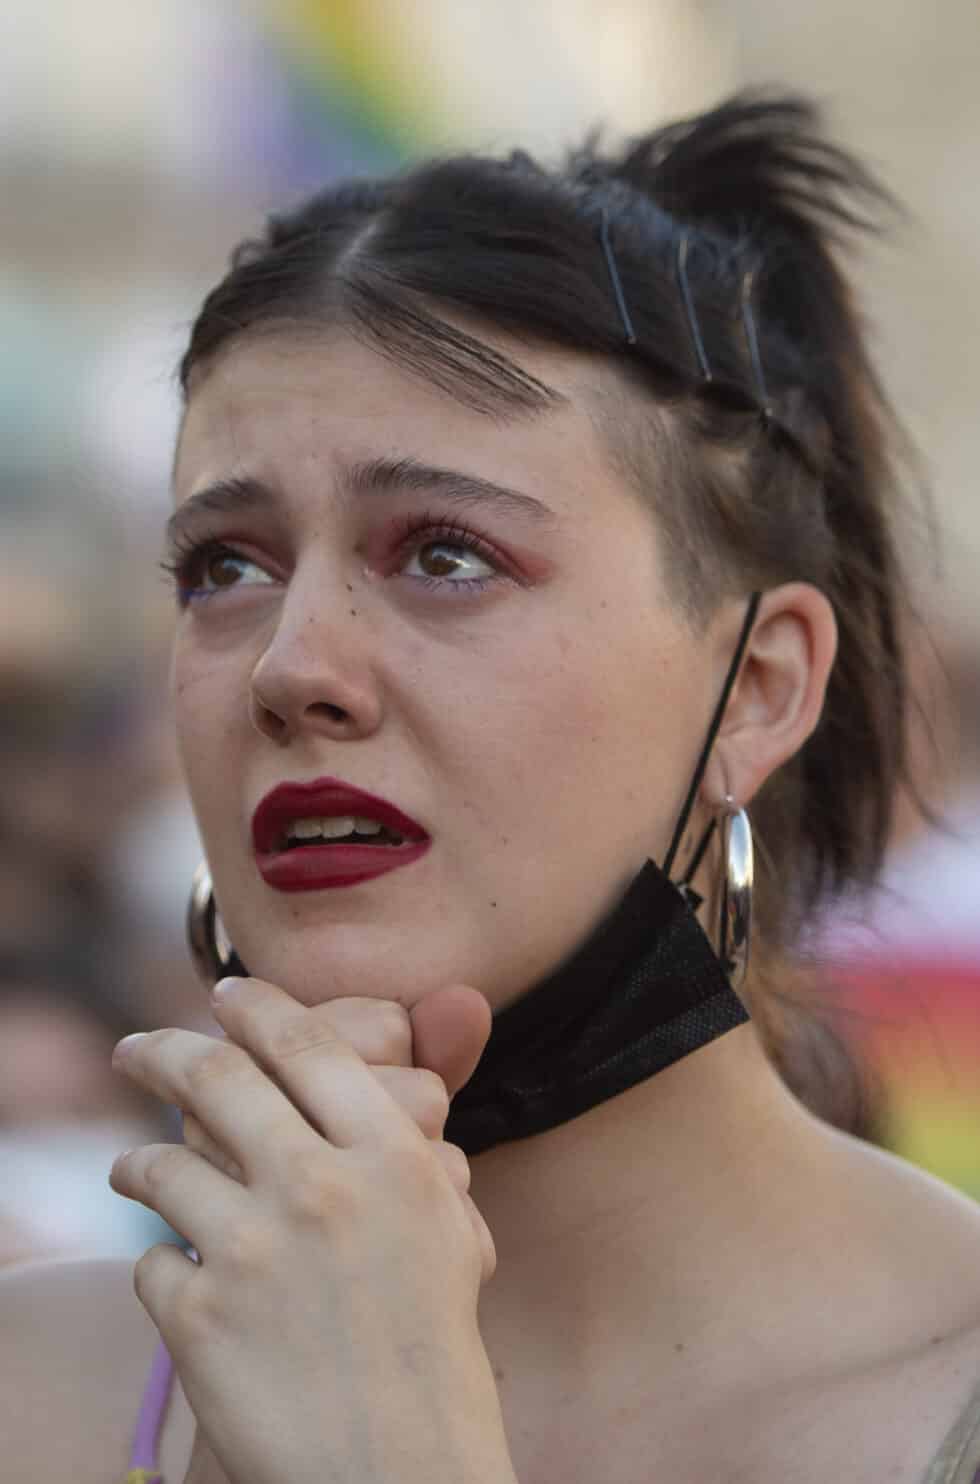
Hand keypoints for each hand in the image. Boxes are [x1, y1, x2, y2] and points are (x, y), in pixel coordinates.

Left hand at [109, 979, 516, 1483]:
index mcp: (389, 1157)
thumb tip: (445, 1021)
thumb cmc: (431, 1346)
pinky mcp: (200, 1318)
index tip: (225, 994)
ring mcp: (254, 1250)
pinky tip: (173, 1275)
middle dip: (161, 1051)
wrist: (398, 1473)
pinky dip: (158, 1263)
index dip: (256, 1006)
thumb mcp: (449, 1222)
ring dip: (135, 1160)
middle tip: (134, 1048)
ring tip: (127, 1165)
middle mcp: (320, 1187)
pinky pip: (151, 1261)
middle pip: (217, 1078)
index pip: (306, 1044)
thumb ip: (427, 1128)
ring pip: (162, 1164)